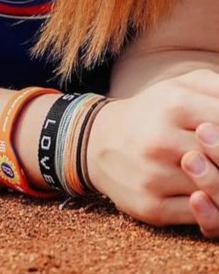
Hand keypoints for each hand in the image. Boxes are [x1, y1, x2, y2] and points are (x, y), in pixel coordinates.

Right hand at [86, 69, 218, 229]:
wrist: (98, 140)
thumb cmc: (154, 113)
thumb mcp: (182, 87)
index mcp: (175, 102)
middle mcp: (161, 139)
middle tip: (218, 157)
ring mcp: (155, 174)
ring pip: (217, 192)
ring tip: (213, 171)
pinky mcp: (152, 206)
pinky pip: (203, 217)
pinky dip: (212, 208)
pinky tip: (205, 194)